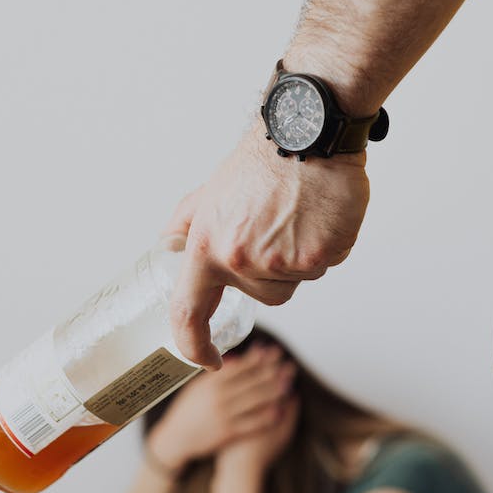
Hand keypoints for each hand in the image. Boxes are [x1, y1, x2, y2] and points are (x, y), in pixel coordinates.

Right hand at [148, 343, 296, 471]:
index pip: (240, 367)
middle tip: (289, 365)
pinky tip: (280, 411)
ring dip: (273, 391)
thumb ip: (215, 374)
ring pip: (254, 401)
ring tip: (289, 383)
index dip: (259, 359)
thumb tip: (235, 358)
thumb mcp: (197, 388)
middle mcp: (218, 397)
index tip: (274, 351)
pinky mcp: (227, 433)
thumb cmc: (187, 410)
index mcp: (210, 383)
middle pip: (250, 382)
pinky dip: (267, 416)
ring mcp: (223, 415)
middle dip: (271, 372)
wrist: (176, 438)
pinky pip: (252, 423)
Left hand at [165, 119, 368, 367]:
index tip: (205, 359)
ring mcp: (284, 261)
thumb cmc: (262, 162)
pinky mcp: (321, 256)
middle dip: (270, 271)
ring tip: (298, 217)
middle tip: (275, 228)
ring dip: (298, 259)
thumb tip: (167, 245)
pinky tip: (320, 215)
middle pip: (263, 296)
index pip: (191, 310)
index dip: (194, 344)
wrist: (307, 133)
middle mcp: (243, 258)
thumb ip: (187, 224)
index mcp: (209, 245)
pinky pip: (324, 266)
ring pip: (294, 282)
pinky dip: (325, 246)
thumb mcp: (210, 192)